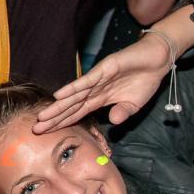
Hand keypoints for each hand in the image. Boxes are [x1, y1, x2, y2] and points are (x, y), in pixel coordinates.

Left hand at [34, 33, 172, 131]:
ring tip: (42, 116)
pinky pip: (86, 81)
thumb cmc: (144, 80)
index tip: (47, 133)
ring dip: (58, 106)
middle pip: (70, 106)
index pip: (76, 114)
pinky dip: (72, 88)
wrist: (157, 59)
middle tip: (36, 129)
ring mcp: (97, 79)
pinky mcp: (104, 69)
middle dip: (53, 118)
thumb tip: (112, 122)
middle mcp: (94, 90)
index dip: (62, 123)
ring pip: (74, 95)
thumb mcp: (134, 105)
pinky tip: (59, 95)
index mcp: (99, 99)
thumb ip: (122, 113)